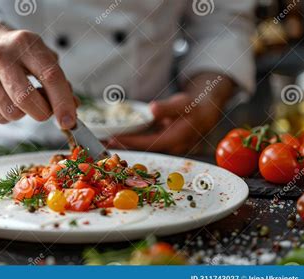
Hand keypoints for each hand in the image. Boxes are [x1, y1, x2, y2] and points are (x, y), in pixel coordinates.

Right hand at [0, 22, 76, 128]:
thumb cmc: (25, 57)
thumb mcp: (46, 59)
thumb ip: (61, 83)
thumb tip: (72, 109)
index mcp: (25, 43)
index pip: (49, 76)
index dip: (62, 102)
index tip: (69, 121)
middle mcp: (1, 56)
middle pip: (26, 98)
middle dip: (43, 113)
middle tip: (47, 110)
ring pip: (13, 113)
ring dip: (25, 113)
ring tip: (24, 97)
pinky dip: (9, 116)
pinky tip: (8, 100)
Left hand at [107, 74, 234, 154]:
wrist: (205, 112)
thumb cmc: (193, 106)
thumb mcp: (182, 104)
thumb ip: (167, 108)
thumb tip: (153, 109)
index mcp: (175, 139)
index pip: (147, 143)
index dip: (129, 142)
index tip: (111, 140)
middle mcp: (170, 148)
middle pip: (141, 150)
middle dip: (120, 148)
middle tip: (99, 146)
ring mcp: (165, 149)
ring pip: (141, 150)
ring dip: (123, 147)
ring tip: (102, 144)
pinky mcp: (161, 146)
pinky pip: (143, 146)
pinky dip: (130, 144)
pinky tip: (115, 141)